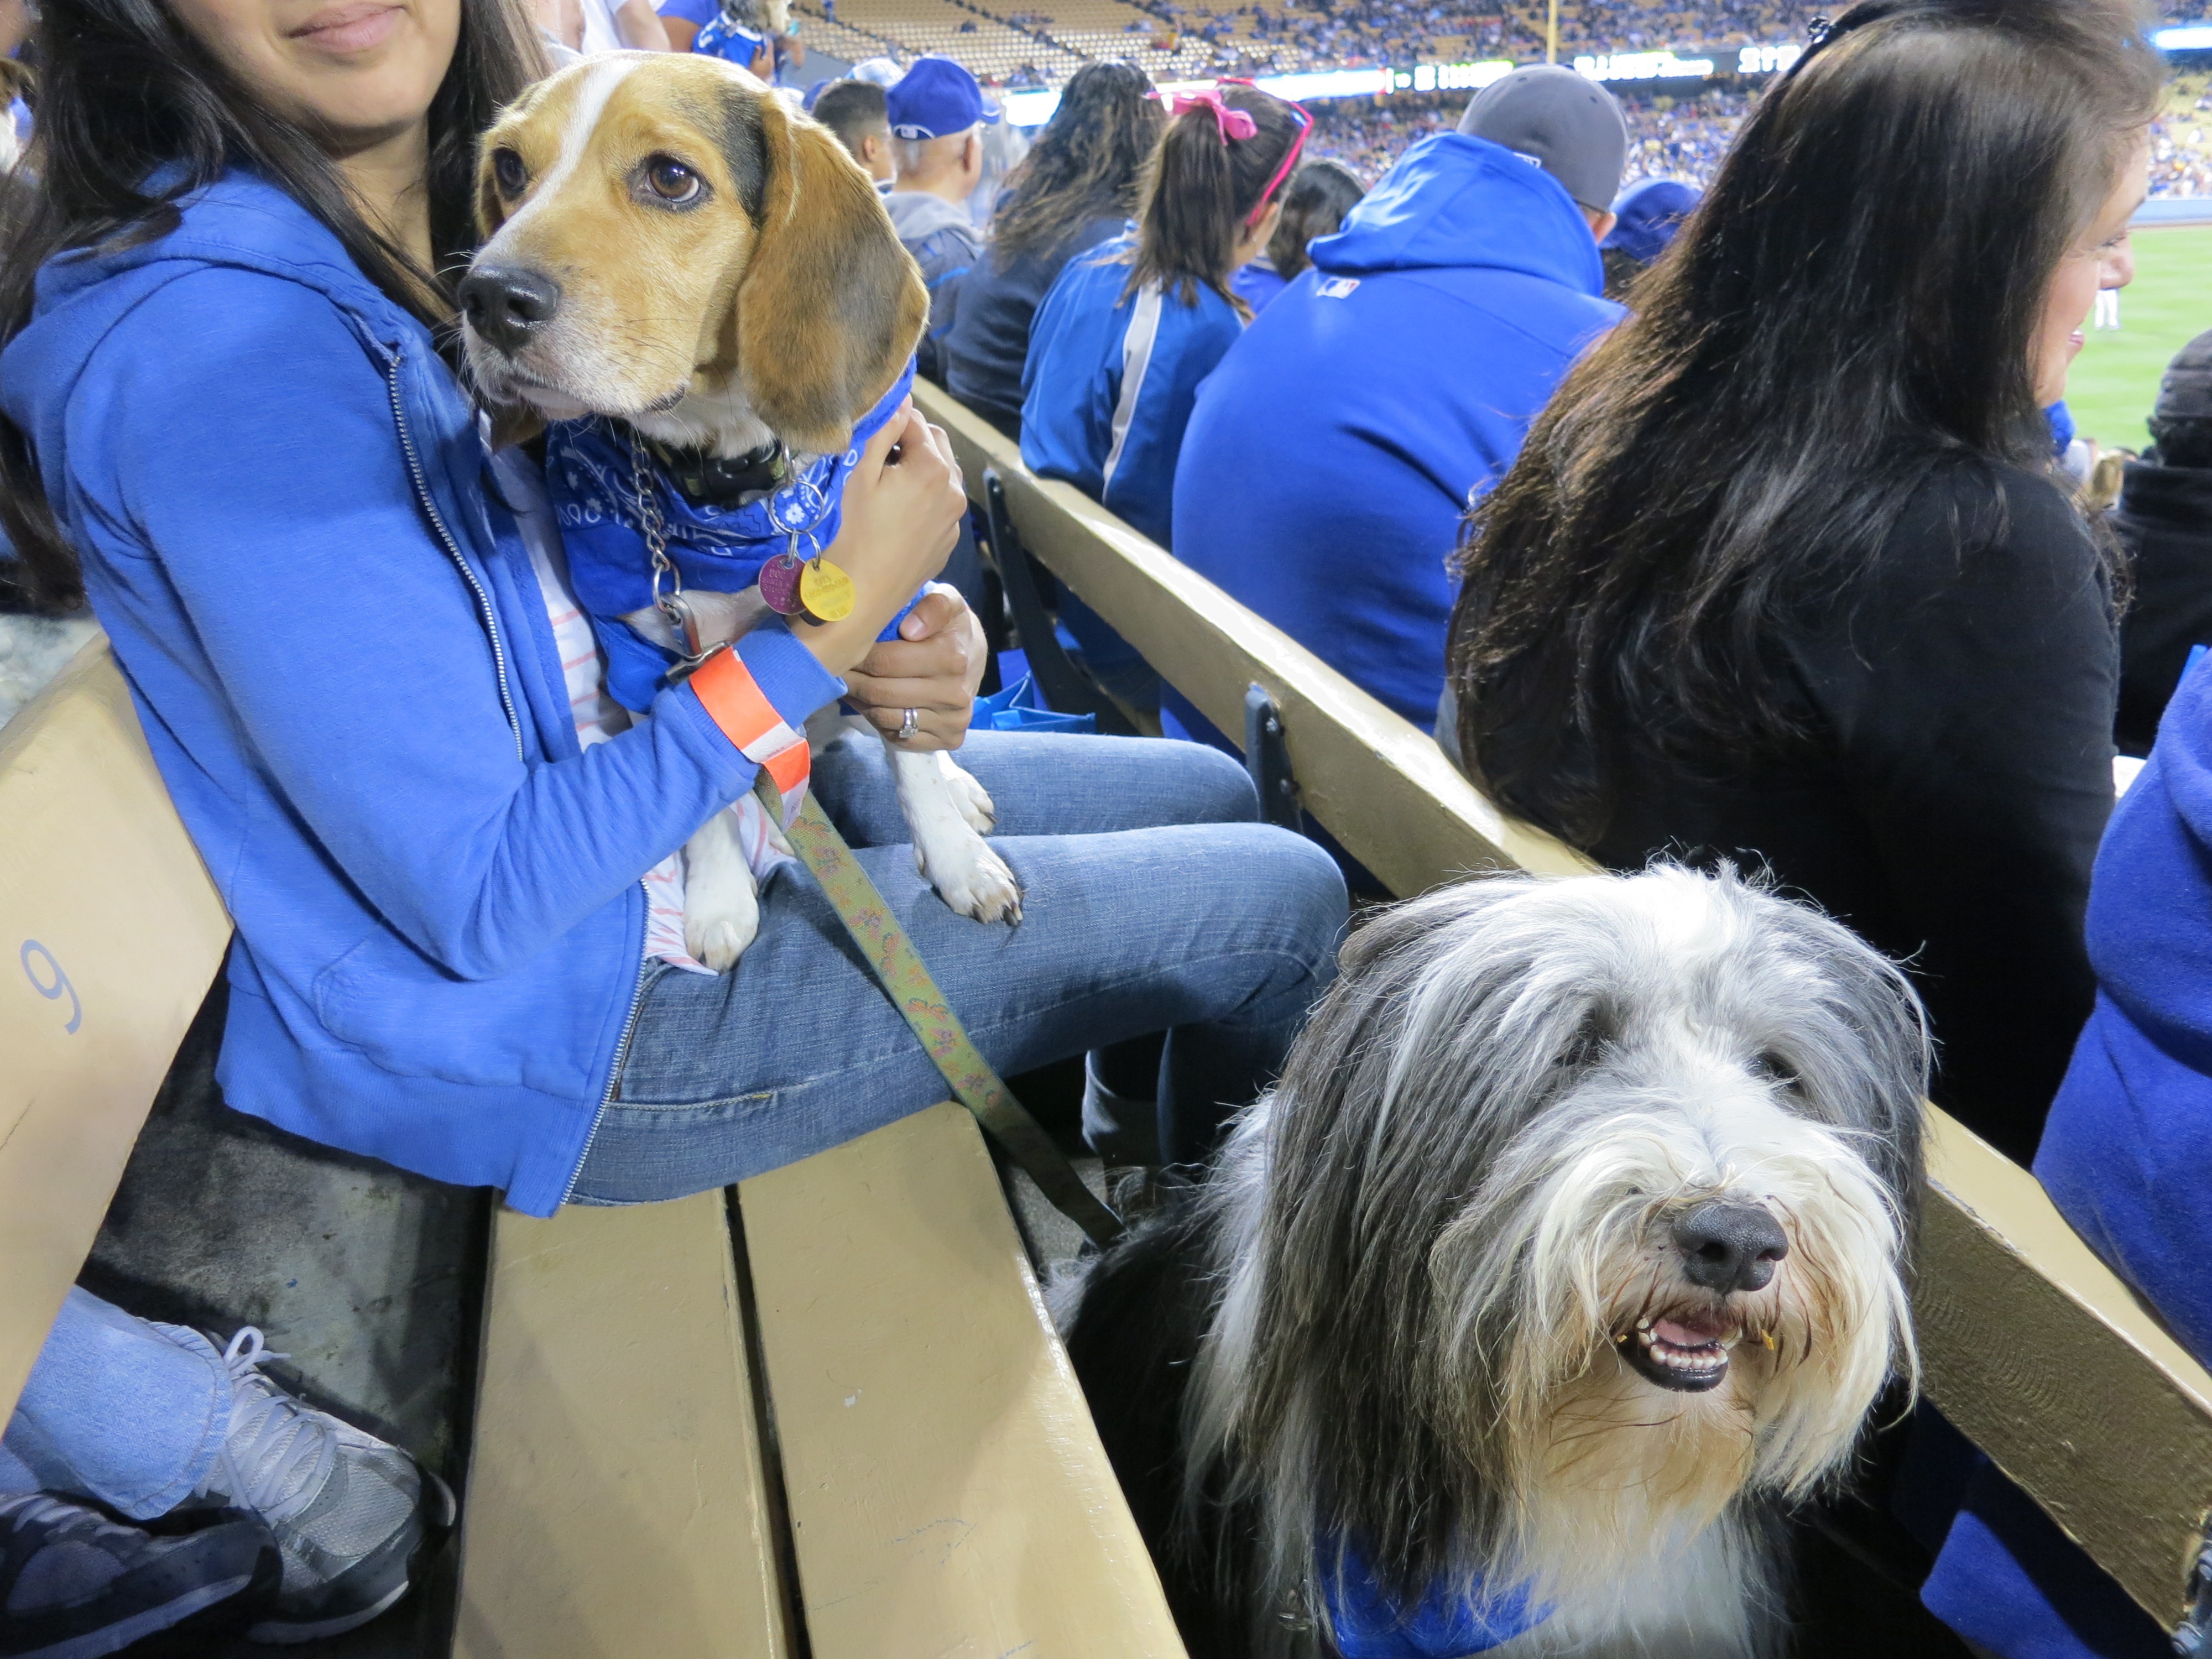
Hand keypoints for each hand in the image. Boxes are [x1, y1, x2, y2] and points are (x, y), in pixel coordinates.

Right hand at [795, 404, 965, 676]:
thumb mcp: (860, 474)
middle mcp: (953, 490)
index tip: (869, 432)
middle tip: (877, 456)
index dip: (890, 420)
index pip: (915, 421)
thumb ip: (883, 430)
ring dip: (920, 467)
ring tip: (887, 483)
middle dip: (910, 440)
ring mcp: (954, 519)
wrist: (861, 597)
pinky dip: (924, 496)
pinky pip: (941, 505)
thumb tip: (900, 399)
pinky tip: (897, 513)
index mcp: (933, 468)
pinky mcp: (948, 541)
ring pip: (942, 474)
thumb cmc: (853, 533)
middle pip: (936, 443)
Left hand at [843, 586, 988, 749]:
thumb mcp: (947, 602)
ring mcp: (954, 721)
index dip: (858, 656)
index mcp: (953, 657)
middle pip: (882, 693)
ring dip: (861, 702)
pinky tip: (872, 703)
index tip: (844, 649)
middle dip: (853, 680)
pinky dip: (878, 720)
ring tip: (851, 684)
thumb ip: (932, 606)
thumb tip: (910, 629)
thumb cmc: (951, 626)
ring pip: (886, 718)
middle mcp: (956, 694)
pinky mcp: (949, 739)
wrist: (973, 657)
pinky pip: (899, 736)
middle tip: (838, 669)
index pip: (886, 662)